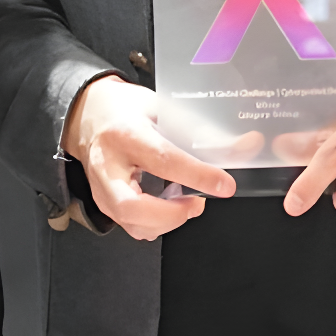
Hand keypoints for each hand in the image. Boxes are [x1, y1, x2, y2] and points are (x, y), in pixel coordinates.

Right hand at [61, 75, 236, 240]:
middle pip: (133, 207)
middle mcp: (107, 164)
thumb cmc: (126, 109)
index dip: (197, 175)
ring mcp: (100, 188)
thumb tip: (247, 146)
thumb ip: (201, 131)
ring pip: (133, 224)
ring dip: (168, 221)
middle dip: (172, 215)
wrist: (87, 116)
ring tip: (186, 201)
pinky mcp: (102, 204)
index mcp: (124, 133)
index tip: (225, 185)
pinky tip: (168, 205)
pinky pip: (132, 226)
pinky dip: (157, 223)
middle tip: (197, 202)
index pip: (163, 160)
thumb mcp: (162, 108)